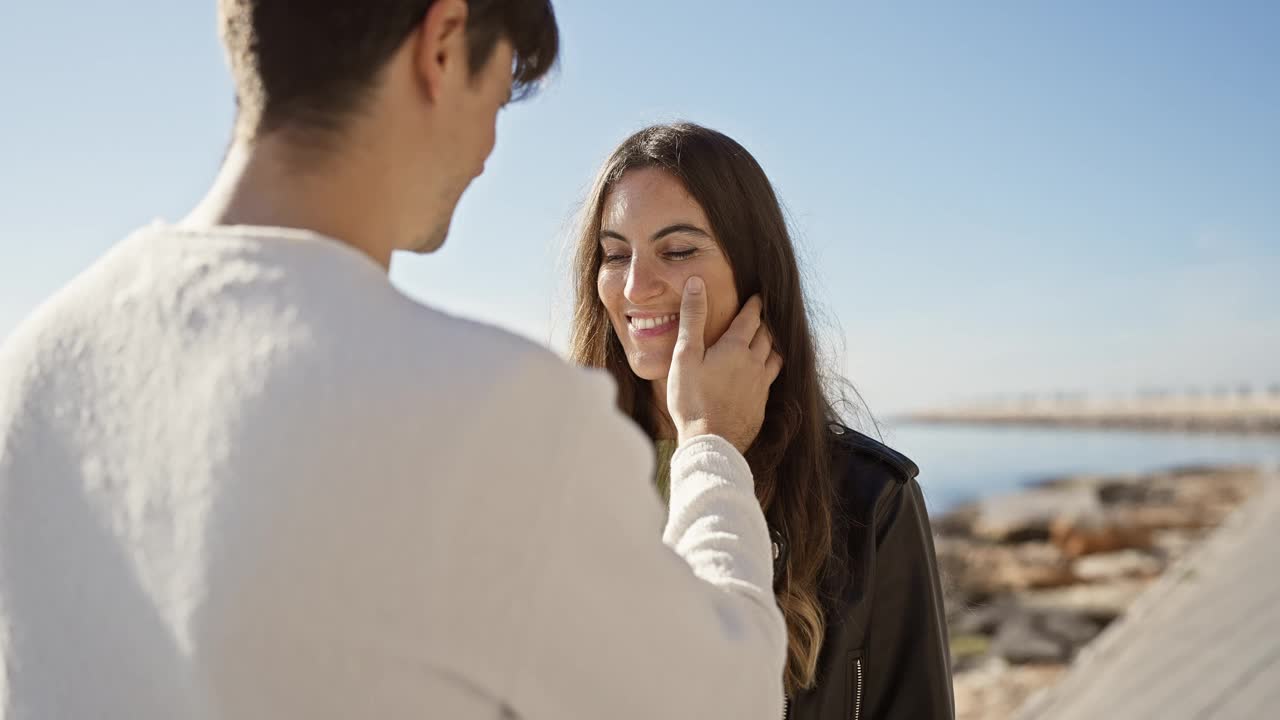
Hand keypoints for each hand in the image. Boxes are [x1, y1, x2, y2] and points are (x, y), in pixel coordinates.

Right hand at [667, 277, 783, 452]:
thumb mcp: (685, 355)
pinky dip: (769, 367)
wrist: (711, 442)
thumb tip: (697, 283)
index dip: (754, 305)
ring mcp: (760, 385)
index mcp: (736, 348)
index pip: (751, 318)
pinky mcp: (761, 404)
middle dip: (765, 322)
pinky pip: (771, 379)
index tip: (758, 296)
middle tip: (763, 314)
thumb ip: (692, 318)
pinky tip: (763, 373)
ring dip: (772, 344)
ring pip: (775, 356)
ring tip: (769, 339)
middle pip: (766, 335)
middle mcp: (754, 363)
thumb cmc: (692, 399)